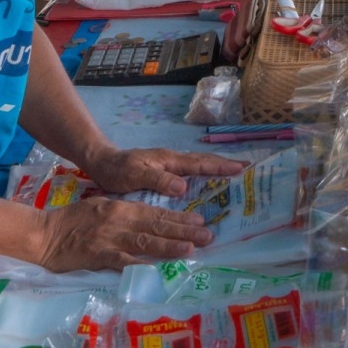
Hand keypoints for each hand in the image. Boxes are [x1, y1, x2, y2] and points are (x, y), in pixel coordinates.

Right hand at [33, 195, 214, 271]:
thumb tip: (148, 222)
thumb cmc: (72, 220)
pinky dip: (140, 265)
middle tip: (208, 236)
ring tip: (191, 249)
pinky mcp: (98, 256)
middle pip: (157, 226)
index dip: (178, 217)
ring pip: (145, 242)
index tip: (199, 221)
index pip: (155, 213)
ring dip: (169, 246)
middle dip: (184, 231)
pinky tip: (156, 269)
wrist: (44, 233)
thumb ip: (124, 214)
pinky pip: (123, 261)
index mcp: (121, 207)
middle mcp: (119, 220)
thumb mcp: (101, 208)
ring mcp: (110, 239)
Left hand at [83, 146, 247, 196]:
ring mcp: (169, 166)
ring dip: (216, 169)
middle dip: (225, 164)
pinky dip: (203, 175)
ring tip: (234, 175)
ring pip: (198, 166)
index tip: (242, 168)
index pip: (200, 163)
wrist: (101, 163)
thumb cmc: (117, 170)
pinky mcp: (164, 173)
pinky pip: (189, 173)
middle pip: (204, 161)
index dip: (221, 166)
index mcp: (168, 160)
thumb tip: (185, 187)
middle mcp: (172, 161)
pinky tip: (207, 184)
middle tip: (247, 169)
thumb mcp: (135, 176)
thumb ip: (158, 180)